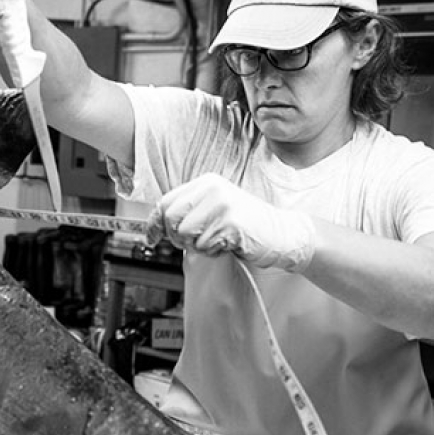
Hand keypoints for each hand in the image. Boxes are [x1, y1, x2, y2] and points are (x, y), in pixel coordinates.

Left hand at [145, 173, 316, 271]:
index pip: (166, 202)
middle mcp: (212, 188)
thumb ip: (187, 214)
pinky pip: (203, 245)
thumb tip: (153, 228)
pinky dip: (212, 252)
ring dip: (197, 245)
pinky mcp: (230, 221)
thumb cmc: (245, 225)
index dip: (155, 223)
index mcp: (205, 182)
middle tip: (196, 242)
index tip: (151, 239)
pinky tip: (228, 244)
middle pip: (171, 217)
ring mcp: (221, 203)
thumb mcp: (213, 211)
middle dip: (177, 236)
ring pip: (184, 233)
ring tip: (217, 241)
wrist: (282, 233)